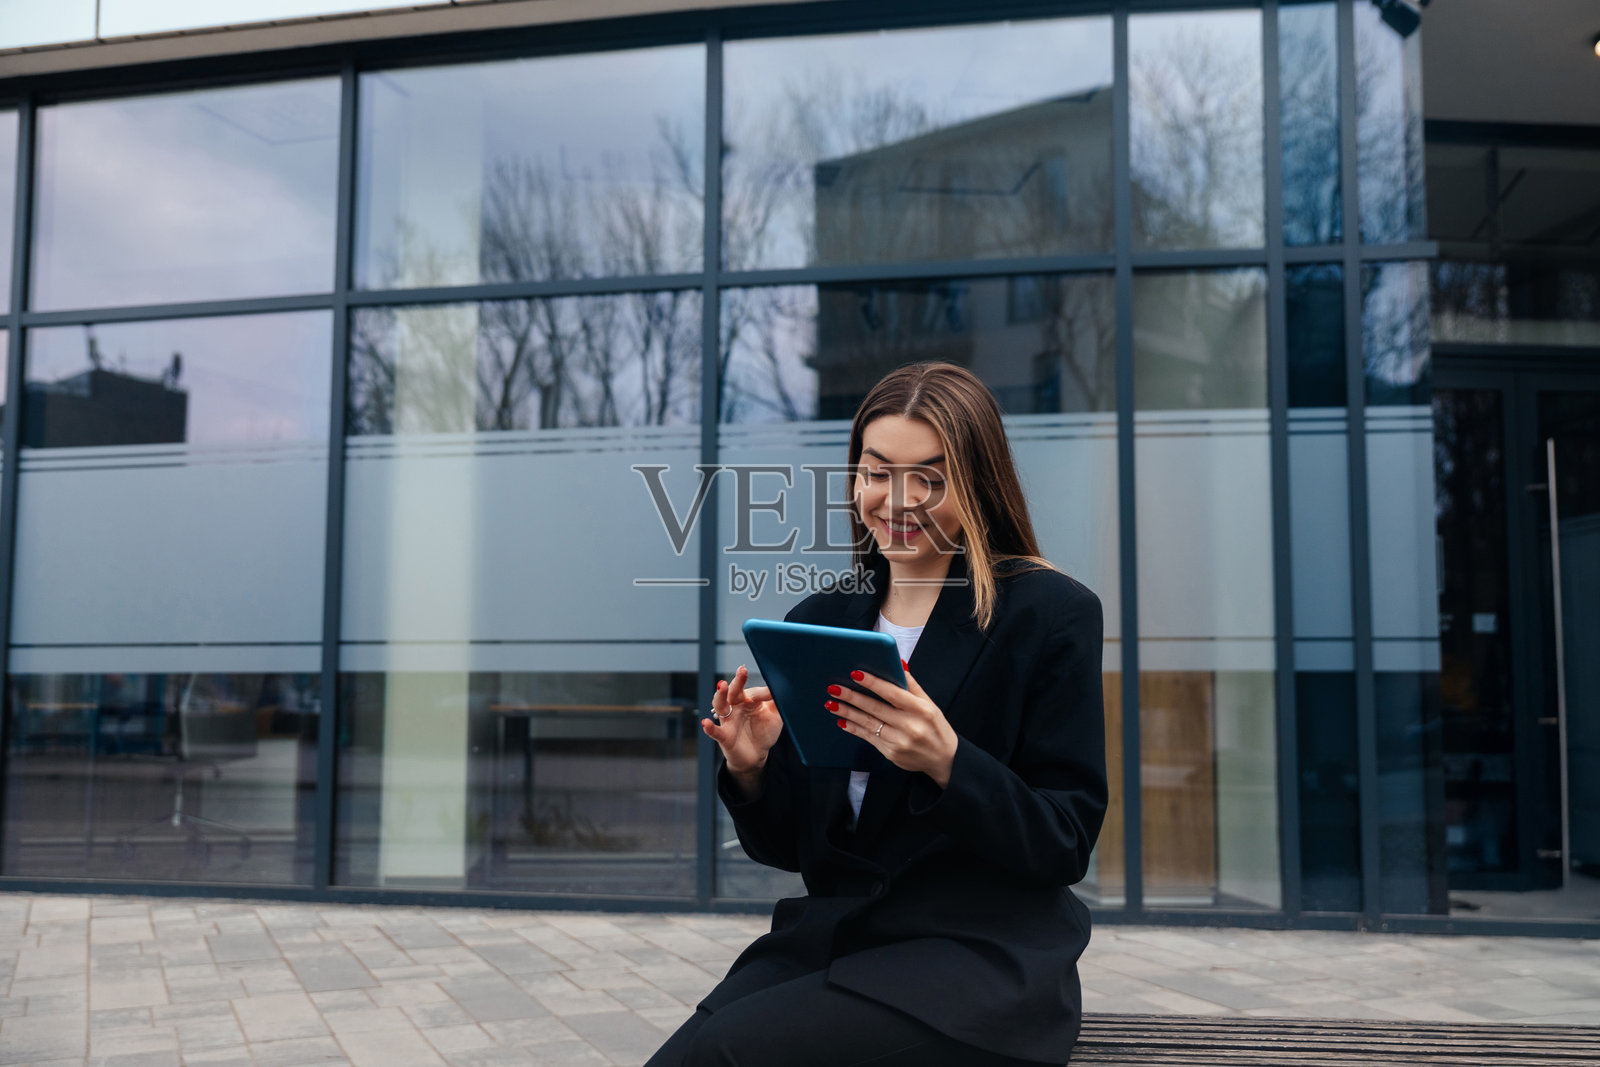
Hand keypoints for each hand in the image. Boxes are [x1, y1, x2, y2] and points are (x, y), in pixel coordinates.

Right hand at [701, 665, 782, 789]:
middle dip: (738, 681)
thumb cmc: (764, 732)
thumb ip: (777, 701)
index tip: (771, 693)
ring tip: (722, 686)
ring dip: (720, 695)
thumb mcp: (775, 716)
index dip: (762, 692)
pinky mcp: (724, 737)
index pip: (753, 692)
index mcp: (748, 700)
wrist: (757, 755)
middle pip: (734, 691)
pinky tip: (706, 723)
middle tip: (742, 670)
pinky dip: (709, 727)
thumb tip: (782, 686)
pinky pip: (715, 731)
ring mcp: (728, 721)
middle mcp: (735, 707)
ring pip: (720, 705)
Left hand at [830, 664, 958, 787]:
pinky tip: (842, 721)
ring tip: (831, 704)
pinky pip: (868, 738)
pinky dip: (854, 728)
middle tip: (834, 688)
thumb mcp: (929, 704)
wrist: (944, 760)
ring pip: (868, 724)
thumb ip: (911, 686)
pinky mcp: (891, 754)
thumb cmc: (935, 727)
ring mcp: (899, 742)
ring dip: (848, 713)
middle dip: (852, 697)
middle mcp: (910, 726)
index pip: (893, 693)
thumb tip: (898, 664)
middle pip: (876, 708)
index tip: (855, 673)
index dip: (873, 683)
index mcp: (921, 710)